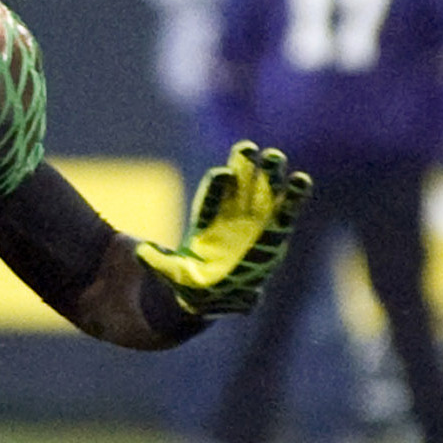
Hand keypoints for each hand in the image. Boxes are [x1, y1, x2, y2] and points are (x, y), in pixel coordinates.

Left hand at [140, 142, 311, 317]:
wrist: (210, 294)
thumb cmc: (188, 282)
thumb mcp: (170, 274)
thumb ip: (157, 262)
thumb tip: (141, 252)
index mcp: (205, 224)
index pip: (211, 200)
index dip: (216, 187)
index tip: (223, 174)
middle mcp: (230, 218)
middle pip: (237, 188)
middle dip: (243, 168)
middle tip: (248, 149)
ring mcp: (253, 224)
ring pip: (262, 194)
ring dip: (269, 175)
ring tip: (274, 156)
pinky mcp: (273, 235)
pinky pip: (285, 214)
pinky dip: (293, 198)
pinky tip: (301, 180)